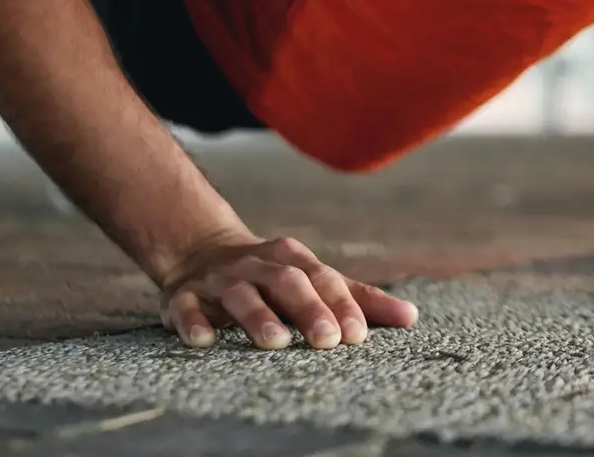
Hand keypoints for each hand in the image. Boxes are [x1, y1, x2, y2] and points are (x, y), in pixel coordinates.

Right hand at [158, 230, 418, 348]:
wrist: (199, 250)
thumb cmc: (273, 276)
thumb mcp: (313, 280)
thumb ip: (358, 299)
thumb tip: (412, 317)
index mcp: (293, 259)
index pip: (323, 280)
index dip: (341, 306)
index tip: (359, 335)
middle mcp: (257, 265)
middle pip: (286, 282)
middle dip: (308, 309)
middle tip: (328, 341)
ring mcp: (219, 279)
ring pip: (240, 293)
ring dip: (257, 316)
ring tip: (275, 343)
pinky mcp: (181, 295)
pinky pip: (184, 306)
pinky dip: (192, 320)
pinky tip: (203, 339)